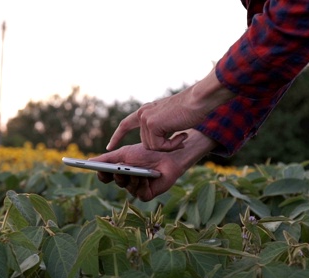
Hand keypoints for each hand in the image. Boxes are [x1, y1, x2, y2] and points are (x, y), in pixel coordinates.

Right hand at [91, 144, 184, 200]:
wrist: (168, 155)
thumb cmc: (147, 153)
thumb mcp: (125, 153)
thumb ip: (107, 158)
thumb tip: (89, 161)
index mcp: (120, 171)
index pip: (106, 176)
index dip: (102, 174)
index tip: (98, 170)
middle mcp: (127, 181)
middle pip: (117, 182)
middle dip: (119, 175)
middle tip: (120, 170)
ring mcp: (137, 188)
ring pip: (128, 188)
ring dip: (132, 179)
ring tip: (137, 172)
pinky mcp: (147, 194)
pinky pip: (139, 194)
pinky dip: (142, 185)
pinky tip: (146, 178)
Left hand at [106, 70, 234, 151]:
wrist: (198, 100)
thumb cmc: (190, 109)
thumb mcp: (170, 118)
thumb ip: (159, 126)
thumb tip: (155, 144)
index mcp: (146, 111)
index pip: (126, 124)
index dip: (118, 136)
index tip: (109, 147)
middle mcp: (143, 113)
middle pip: (146, 143)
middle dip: (163, 146)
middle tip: (179, 139)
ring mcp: (145, 118)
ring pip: (152, 147)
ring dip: (169, 146)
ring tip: (181, 135)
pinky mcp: (152, 124)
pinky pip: (159, 147)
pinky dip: (172, 146)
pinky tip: (181, 135)